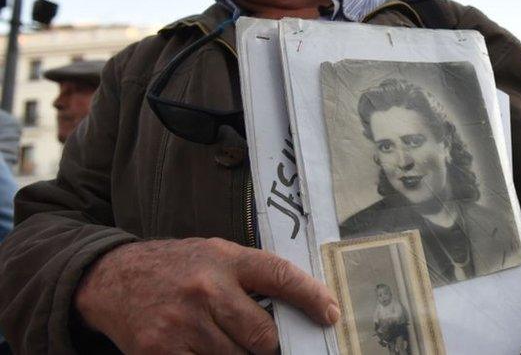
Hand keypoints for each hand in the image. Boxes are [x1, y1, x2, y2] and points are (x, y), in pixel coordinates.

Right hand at [74, 238, 338, 353]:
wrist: (112, 277)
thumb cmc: (177, 267)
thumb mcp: (216, 254)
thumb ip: (252, 276)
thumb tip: (299, 307)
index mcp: (225, 259)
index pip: (279, 276)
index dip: (311, 297)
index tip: (330, 314)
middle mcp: (205, 289)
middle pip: (262, 336)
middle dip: (268, 344)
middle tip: (260, 340)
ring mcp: (181, 324)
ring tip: (223, 339)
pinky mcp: (159, 351)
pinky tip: (203, 348)